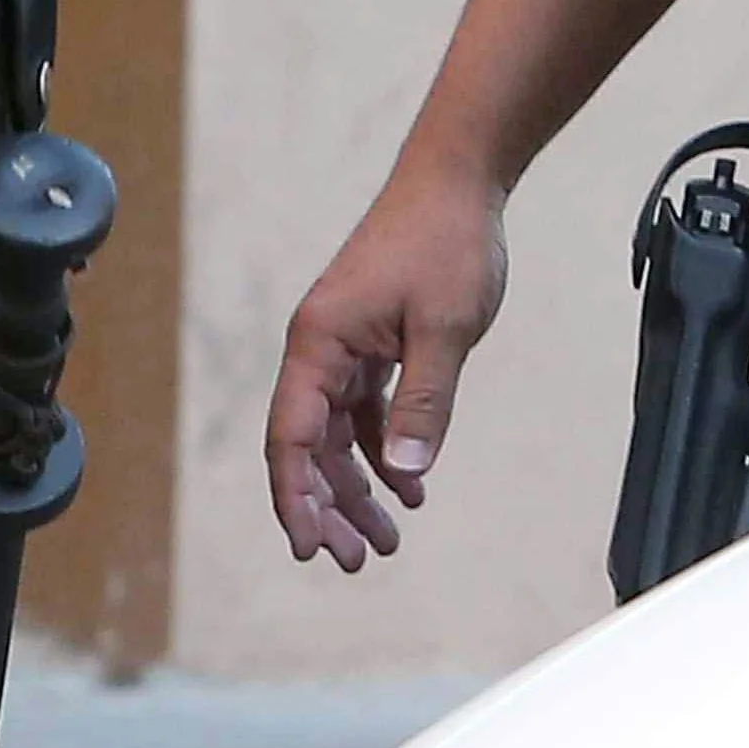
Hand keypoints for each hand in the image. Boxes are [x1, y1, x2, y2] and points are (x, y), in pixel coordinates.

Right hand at [266, 161, 512, 570]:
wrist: (456, 186)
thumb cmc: (445, 246)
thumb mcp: (445, 330)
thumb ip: (424, 402)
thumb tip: (407, 475)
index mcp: (318, 344)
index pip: (292, 438)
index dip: (295, 497)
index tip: (308, 548)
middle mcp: (319, 350)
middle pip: (308, 447)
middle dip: (326, 507)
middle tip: (354, 561)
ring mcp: (343, 348)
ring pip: (337, 436)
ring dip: (356, 488)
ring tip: (384, 540)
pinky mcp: (370, 345)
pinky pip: (365, 413)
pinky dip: (383, 452)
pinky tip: (409, 488)